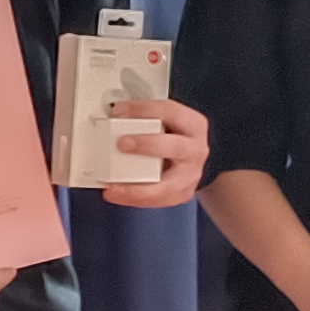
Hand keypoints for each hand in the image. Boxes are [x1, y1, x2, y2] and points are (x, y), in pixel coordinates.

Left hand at [99, 94, 213, 210]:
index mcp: (193, 125)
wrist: (192, 159)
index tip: (118, 111)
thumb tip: (113, 117)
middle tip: (122, 144)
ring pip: (168, 185)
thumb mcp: (168, 120)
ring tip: (114, 187)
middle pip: (176, 147)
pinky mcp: (182, 193)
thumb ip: (146, 118)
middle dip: (147, 145)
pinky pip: (159, 200)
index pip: (170, 112)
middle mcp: (195, 150)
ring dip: (138, 187)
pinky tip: (118, 194)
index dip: (144, 110)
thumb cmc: (175, 136)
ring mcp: (191, 174)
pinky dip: (136, 198)